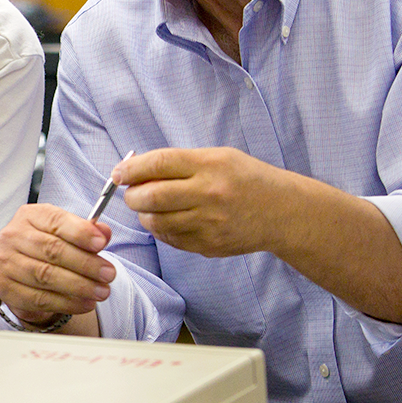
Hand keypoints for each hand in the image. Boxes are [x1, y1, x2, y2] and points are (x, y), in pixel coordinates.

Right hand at [0, 203, 113, 326]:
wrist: (25, 273)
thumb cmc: (48, 247)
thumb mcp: (68, 233)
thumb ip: (87, 231)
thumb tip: (103, 232)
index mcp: (29, 216)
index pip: (56, 221)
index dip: (80, 233)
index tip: (101, 244)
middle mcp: (13, 237)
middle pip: (52, 249)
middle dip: (85, 263)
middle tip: (108, 274)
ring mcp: (7, 264)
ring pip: (46, 276)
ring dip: (79, 286)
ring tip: (101, 291)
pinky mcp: (7, 289)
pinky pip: (40, 299)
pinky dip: (67, 303)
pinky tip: (85, 303)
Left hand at [114, 147, 297, 257]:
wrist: (282, 212)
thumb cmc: (246, 179)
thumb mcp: (217, 157)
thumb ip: (179, 163)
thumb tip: (136, 170)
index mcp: (210, 165)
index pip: (158, 164)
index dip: (131, 169)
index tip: (118, 173)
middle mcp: (209, 194)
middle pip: (151, 196)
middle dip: (132, 195)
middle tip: (131, 193)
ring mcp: (209, 223)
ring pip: (157, 222)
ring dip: (144, 215)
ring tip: (148, 208)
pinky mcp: (209, 246)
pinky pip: (171, 240)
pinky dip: (161, 231)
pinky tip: (166, 221)